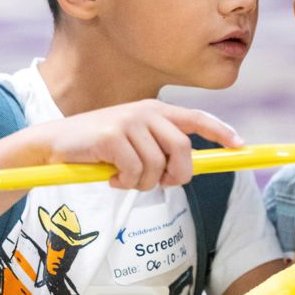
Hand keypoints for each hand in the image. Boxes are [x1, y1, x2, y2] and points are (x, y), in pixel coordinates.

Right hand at [28, 100, 242, 190]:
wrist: (54, 144)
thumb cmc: (98, 147)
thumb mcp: (134, 141)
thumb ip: (160, 148)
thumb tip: (187, 170)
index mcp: (155, 110)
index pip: (196, 118)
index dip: (220, 132)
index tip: (240, 146)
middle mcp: (146, 112)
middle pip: (183, 149)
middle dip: (178, 174)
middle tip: (163, 184)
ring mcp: (128, 122)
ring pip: (157, 166)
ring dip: (143, 183)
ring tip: (124, 179)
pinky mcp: (111, 137)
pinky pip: (135, 172)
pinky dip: (126, 183)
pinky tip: (111, 178)